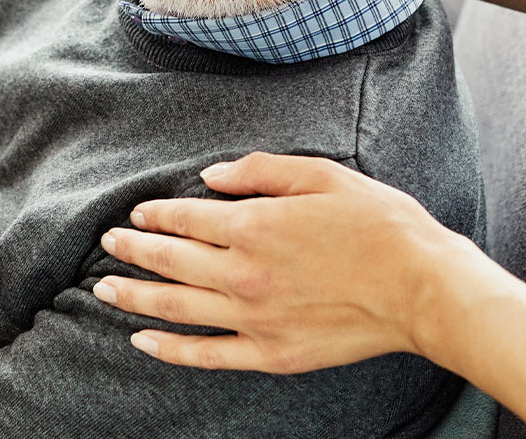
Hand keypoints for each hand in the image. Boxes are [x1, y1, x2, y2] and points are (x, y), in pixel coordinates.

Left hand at [93, 152, 477, 373]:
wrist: (421, 288)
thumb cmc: (378, 225)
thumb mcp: (322, 175)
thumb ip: (260, 170)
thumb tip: (211, 175)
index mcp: (254, 224)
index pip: (185, 217)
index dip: (155, 212)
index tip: (137, 211)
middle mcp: (244, 273)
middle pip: (169, 261)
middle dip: (132, 250)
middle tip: (108, 244)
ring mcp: (254, 318)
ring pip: (175, 308)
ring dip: (134, 297)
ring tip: (104, 290)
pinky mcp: (271, 354)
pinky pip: (206, 354)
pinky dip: (169, 349)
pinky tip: (143, 340)